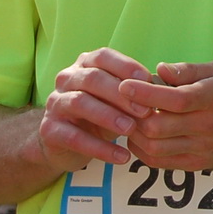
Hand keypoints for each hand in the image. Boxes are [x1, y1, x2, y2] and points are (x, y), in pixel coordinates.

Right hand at [37, 47, 154, 170]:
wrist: (66, 143)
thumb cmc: (101, 113)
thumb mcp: (118, 99)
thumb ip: (135, 90)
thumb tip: (163, 88)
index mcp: (84, 65)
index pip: (104, 57)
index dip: (126, 67)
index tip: (149, 81)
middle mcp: (67, 79)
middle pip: (92, 79)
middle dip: (121, 95)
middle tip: (146, 111)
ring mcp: (55, 103)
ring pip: (79, 103)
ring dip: (108, 116)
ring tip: (131, 130)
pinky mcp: (49, 130)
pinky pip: (73, 137)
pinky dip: (99, 148)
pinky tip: (120, 157)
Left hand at [121, 61, 212, 171]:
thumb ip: (190, 70)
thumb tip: (159, 70)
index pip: (173, 99)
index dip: (144, 93)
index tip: (124, 85)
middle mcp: (208, 126)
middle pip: (158, 126)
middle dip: (134, 114)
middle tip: (125, 102)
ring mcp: (203, 149)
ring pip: (155, 148)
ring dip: (136, 134)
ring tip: (131, 119)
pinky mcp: (199, 165)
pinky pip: (161, 163)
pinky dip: (144, 151)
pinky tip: (141, 137)